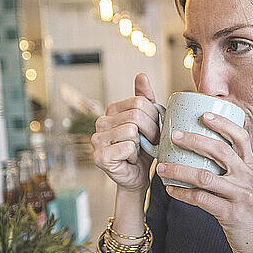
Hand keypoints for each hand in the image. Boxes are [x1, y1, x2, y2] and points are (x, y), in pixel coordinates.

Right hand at [91, 73, 158, 193]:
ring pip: (132, 131)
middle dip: (151, 132)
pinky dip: (134, 156)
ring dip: (142, 146)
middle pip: (136, 116)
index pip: (140, 102)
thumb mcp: (149, 121)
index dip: (154, 118)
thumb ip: (145, 99)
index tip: (154, 131)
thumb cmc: (144, 149)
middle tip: (148, 144)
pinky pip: (128, 147)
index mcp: (112, 110)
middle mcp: (100, 122)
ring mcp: (97, 139)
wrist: (138, 176)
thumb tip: (141, 75)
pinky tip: (129, 160)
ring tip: (136, 152)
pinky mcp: (99, 156)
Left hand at [156, 112, 252, 252]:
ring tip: (161, 167)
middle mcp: (247, 177)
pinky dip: (182, 194)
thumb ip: (232, 169)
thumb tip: (204, 151)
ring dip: (179, 170)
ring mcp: (240, 195)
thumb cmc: (248, 211)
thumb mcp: (246, 185)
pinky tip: (170, 190)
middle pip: (220, 150)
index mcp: (251, 167)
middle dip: (194, 140)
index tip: (204, 114)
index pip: (241, 137)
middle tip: (174, 136)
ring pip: (204, 176)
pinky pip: (200, 199)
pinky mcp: (230, 213)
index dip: (223, 124)